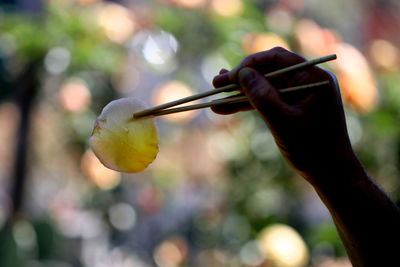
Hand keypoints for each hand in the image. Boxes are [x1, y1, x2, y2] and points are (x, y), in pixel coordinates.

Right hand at [212, 47, 356, 184]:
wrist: (330, 173)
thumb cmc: (312, 148)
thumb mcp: (283, 121)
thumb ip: (262, 96)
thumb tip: (242, 73)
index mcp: (313, 77)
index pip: (277, 59)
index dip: (250, 65)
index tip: (230, 77)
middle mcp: (307, 80)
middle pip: (268, 71)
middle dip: (242, 78)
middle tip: (216, 83)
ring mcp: (300, 94)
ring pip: (265, 86)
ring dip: (242, 92)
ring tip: (216, 97)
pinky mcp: (293, 107)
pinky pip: (268, 100)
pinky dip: (250, 104)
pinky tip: (228, 108)